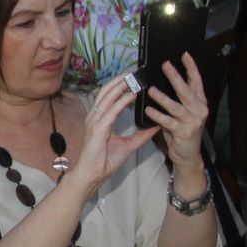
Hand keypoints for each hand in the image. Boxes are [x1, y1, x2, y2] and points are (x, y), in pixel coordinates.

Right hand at [67, 76, 159, 194]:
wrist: (92, 175)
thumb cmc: (104, 161)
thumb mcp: (128, 145)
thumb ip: (141, 135)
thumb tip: (154, 127)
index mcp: (99, 119)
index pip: (108, 97)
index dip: (118, 86)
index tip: (131, 78)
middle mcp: (95, 117)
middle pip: (106, 92)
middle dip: (119, 80)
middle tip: (133, 71)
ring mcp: (95, 121)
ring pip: (108, 97)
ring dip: (121, 86)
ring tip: (133, 78)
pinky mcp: (98, 128)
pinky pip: (112, 110)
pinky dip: (122, 101)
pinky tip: (132, 95)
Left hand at [142, 53, 207, 172]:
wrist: (188, 155)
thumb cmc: (182, 131)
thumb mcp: (184, 112)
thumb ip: (179, 99)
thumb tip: (164, 80)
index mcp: (199, 102)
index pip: (196, 81)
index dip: (191, 68)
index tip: (184, 54)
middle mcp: (199, 110)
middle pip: (186, 90)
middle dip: (175, 77)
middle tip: (165, 65)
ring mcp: (192, 121)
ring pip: (176, 106)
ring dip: (162, 97)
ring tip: (151, 89)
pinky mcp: (184, 131)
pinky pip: (167, 121)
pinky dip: (157, 115)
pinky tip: (148, 110)